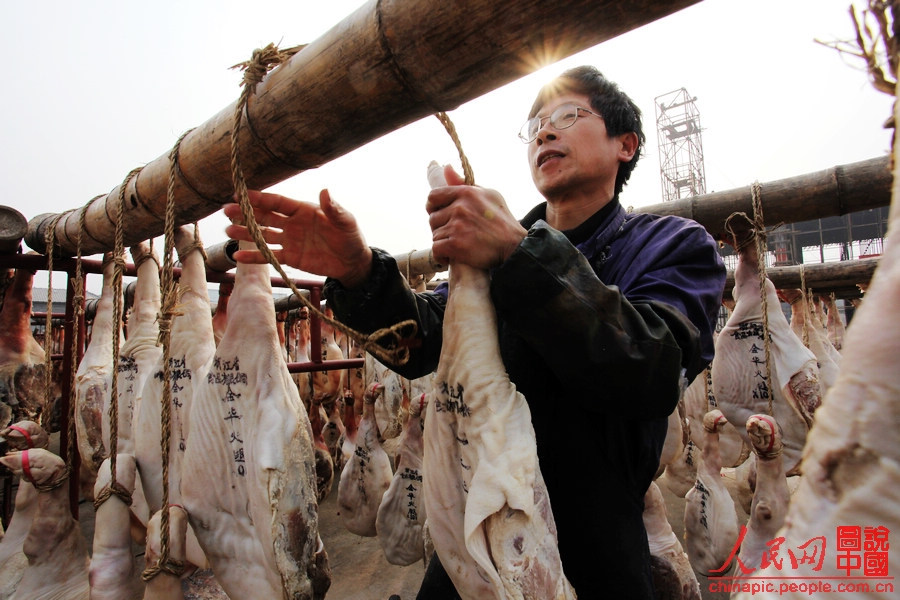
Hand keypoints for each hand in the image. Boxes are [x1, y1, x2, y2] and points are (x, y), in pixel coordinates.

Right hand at [223, 189, 372, 287]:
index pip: (277, 202)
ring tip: (228, 230)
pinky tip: (238, 256)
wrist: (352, 262)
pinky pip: (269, 256)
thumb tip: (325, 191)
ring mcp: (289, 240)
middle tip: (226, 210)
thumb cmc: (350, 237)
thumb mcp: (345, 222)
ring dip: (246, 232)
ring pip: (263, 235)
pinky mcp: (290, 257)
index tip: (241, 194)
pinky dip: (254, 256)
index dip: (260, 198)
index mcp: (303, 210)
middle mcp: (292, 223)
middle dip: (246, 213)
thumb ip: (334, 209)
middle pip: (264, 216)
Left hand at [426, 165, 526, 269]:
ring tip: (457, 244)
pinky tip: (450, 256)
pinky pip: (436, 249)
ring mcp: (457, 227)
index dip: (433, 207)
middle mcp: (460, 208)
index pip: (433, 197)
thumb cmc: (503, 220)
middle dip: (441, 227)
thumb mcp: (489, 194)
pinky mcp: (456, 245)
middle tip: (454, 233)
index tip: (440, 214)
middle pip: (432, 218)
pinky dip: (441, 256)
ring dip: (443, 242)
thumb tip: (445, 167)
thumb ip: (464, 183)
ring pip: (435, 235)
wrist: (515, 246)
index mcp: (466, 193)